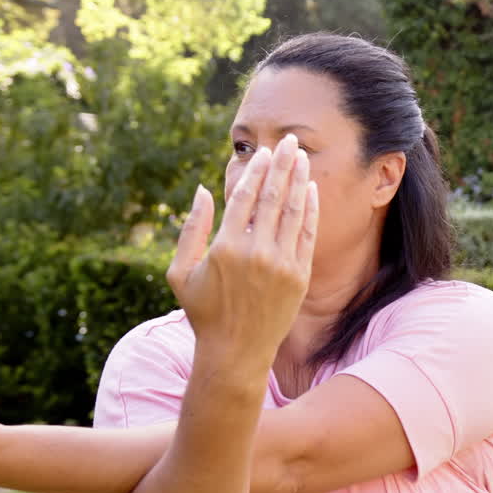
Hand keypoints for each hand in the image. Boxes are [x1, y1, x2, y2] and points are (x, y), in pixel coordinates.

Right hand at [165, 133, 318, 374]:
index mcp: (225, 248)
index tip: (266, 152)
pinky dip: (310, 210)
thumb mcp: (181, 273)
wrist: (236, 351)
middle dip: (284, 165)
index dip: (257, 171)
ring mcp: (281, 265)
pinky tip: (311, 190)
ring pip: (293, 212)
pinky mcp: (299, 276)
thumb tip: (201, 190)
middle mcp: (255, 252)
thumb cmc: (203, 312)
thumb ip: (190, 229)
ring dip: (299, 181)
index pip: (245, 197)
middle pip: (273, 197)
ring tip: (303, 157)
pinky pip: (307, 235)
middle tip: (292, 140)